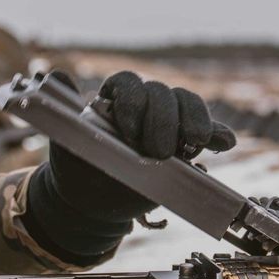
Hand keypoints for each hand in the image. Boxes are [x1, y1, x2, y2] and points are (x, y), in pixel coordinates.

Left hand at [33, 71, 236, 232]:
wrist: (94, 202)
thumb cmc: (80, 169)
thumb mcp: (67, 143)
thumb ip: (67, 113)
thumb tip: (55, 76)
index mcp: (115, 98)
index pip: (128, 84)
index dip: (132, 102)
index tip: (128, 130)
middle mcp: (144, 104)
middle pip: (162, 94)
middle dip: (163, 120)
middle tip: (158, 151)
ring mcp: (168, 122)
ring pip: (187, 106)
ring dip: (195, 121)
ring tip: (193, 144)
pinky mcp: (186, 144)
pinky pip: (206, 132)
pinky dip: (216, 135)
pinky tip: (222, 143)